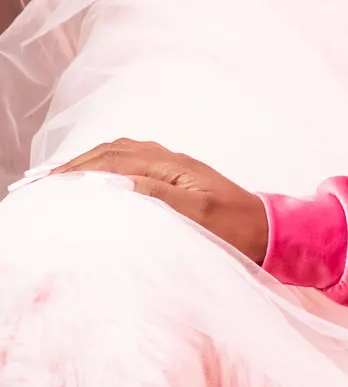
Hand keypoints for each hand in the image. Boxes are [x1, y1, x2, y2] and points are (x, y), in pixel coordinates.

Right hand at [52, 139, 268, 262]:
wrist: (271, 233)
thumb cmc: (236, 229)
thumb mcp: (196, 214)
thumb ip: (157, 195)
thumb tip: (114, 182)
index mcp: (171, 167)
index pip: (111, 162)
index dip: (74, 172)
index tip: (42, 185)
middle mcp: (170, 161)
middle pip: (110, 153)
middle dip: (72, 165)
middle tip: (36, 183)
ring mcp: (174, 168)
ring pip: (120, 154)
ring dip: (86, 163)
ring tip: (55, 178)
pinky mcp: (177, 179)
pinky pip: (132, 163)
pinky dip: (105, 167)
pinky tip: (94, 179)